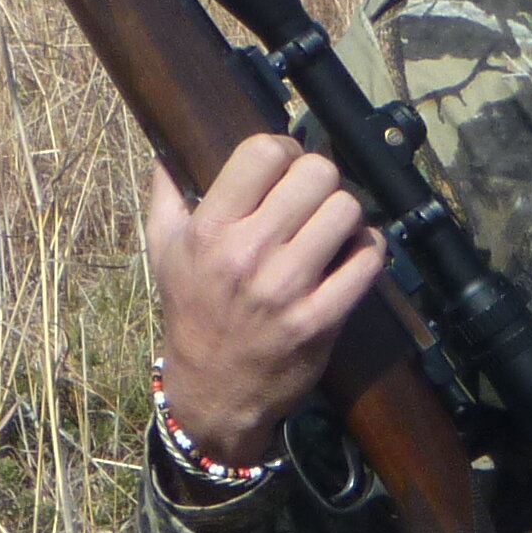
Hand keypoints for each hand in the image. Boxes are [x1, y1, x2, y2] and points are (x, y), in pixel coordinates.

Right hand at [145, 137, 386, 465]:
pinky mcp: (320, 319)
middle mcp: (247, 254)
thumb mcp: (163, 251)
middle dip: (320, 181)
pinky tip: (352, 255)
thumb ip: (165, 192)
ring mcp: (286, 288)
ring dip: (346, 215)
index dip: (284, 149)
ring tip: (332, 228)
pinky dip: (368, 250)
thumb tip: (168, 141)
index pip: (263, 152)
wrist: (213, 391)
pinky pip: (368, 260)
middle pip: (316, 174)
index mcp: (209, 230)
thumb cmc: (192, 311)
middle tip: (314, 199)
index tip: (286, 166)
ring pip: (347, 211)